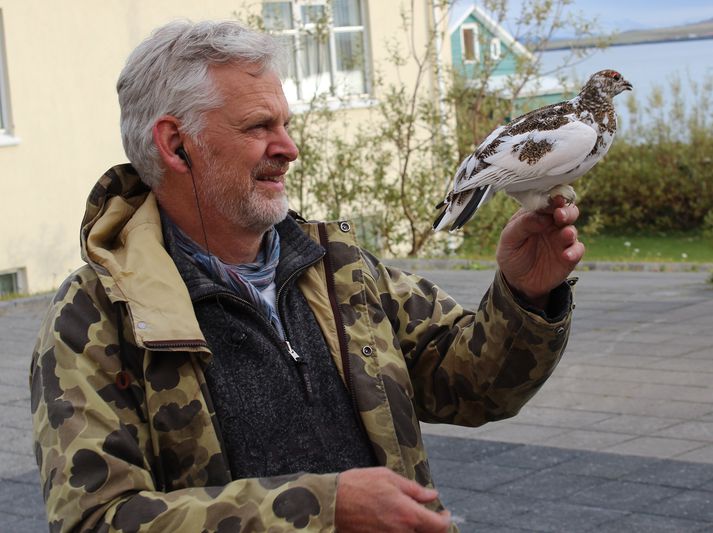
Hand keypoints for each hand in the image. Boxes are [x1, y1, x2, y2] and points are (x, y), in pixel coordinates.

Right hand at [335, 467, 450, 531]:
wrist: (331, 502)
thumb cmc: (358, 485)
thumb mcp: (388, 477)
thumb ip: (414, 490)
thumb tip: (432, 495)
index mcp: (408, 514)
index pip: (438, 526)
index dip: (445, 519)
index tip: (444, 512)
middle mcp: (401, 532)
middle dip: (432, 526)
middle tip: (430, 514)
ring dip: (416, 528)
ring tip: (411, 516)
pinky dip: (402, 530)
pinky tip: (397, 521)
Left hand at [496, 196, 583, 306]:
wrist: (518, 281)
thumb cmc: (512, 255)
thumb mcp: (508, 239)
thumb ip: (522, 225)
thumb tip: (542, 217)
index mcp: (536, 215)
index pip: (546, 202)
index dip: (551, 200)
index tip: (553, 200)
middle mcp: (551, 224)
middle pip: (565, 211)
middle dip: (566, 211)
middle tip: (560, 215)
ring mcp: (561, 239)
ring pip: (572, 229)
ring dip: (570, 230)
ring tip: (566, 234)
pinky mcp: (569, 255)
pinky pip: (577, 250)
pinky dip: (574, 251)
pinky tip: (566, 255)